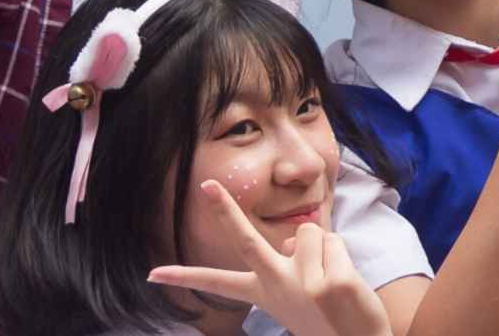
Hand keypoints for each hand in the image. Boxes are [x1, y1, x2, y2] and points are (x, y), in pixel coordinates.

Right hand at [148, 182, 391, 335]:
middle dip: (224, 211)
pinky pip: (334, 241)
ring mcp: (303, 285)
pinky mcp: (331, 282)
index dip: (185, 277)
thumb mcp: (300, 291)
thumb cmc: (328, 315)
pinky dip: (343, 255)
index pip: (218, 283)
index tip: (154, 273)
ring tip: (330, 279)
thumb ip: (290, 261)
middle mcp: (277, 288)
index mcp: (263, 293)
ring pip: (308, 232)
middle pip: (246, 241)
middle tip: (206, 184)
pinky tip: (345, 286)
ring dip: (323, 246)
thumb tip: (292, 237)